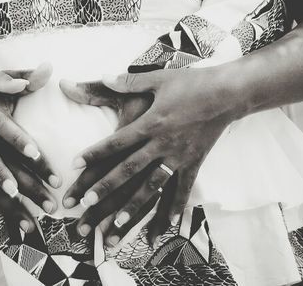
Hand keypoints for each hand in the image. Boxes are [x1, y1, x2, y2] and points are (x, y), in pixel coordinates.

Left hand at [62, 67, 239, 250]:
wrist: (228, 93)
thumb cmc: (191, 83)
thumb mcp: (157, 78)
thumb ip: (128, 81)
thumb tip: (103, 76)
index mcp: (150, 122)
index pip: (116, 141)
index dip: (94, 153)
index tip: (74, 165)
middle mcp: (163, 143)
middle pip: (129, 168)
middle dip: (107, 186)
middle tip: (87, 203)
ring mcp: (180, 156)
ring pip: (153, 185)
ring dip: (135, 205)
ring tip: (118, 223)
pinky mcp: (195, 163)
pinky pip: (183, 189)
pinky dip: (174, 207)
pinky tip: (165, 225)